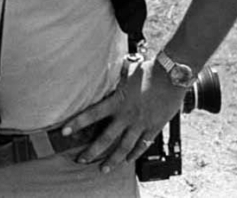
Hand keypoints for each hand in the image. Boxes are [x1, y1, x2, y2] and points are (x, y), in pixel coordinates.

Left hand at [60, 58, 184, 172]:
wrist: (172, 75)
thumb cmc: (148, 70)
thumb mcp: (126, 72)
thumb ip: (115, 76)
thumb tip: (104, 67)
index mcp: (117, 101)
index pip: (91, 114)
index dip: (77, 123)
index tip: (64, 132)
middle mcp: (127, 115)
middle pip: (106, 138)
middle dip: (92, 152)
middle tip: (81, 160)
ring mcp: (141, 123)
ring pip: (124, 147)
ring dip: (113, 160)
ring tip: (104, 169)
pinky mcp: (154, 127)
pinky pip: (143, 145)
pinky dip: (135, 154)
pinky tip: (128, 160)